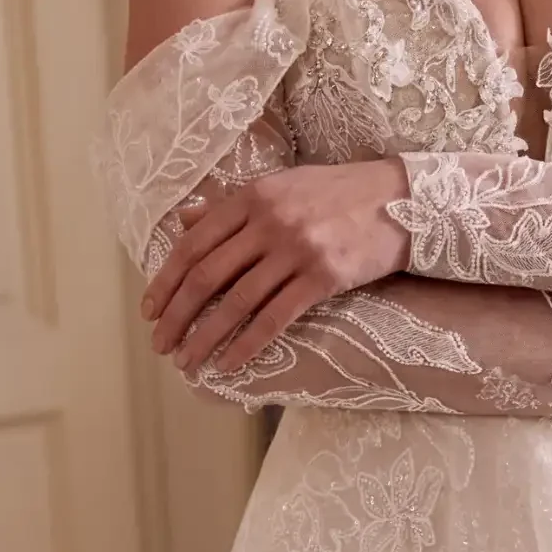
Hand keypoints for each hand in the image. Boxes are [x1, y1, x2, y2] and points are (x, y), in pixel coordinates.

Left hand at [141, 162, 411, 375]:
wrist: (402, 200)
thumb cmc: (338, 194)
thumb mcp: (281, 186)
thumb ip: (231, 204)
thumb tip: (183, 220)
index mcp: (252, 197)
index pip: (193, 244)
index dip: (165, 281)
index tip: (149, 310)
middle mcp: (269, 222)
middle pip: (207, 276)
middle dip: (177, 316)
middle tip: (160, 345)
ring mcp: (296, 250)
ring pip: (236, 302)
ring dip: (205, 337)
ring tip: (187, 362)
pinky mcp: (323, 277)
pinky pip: (274, 318)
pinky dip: (247, 345)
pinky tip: (229, 364)